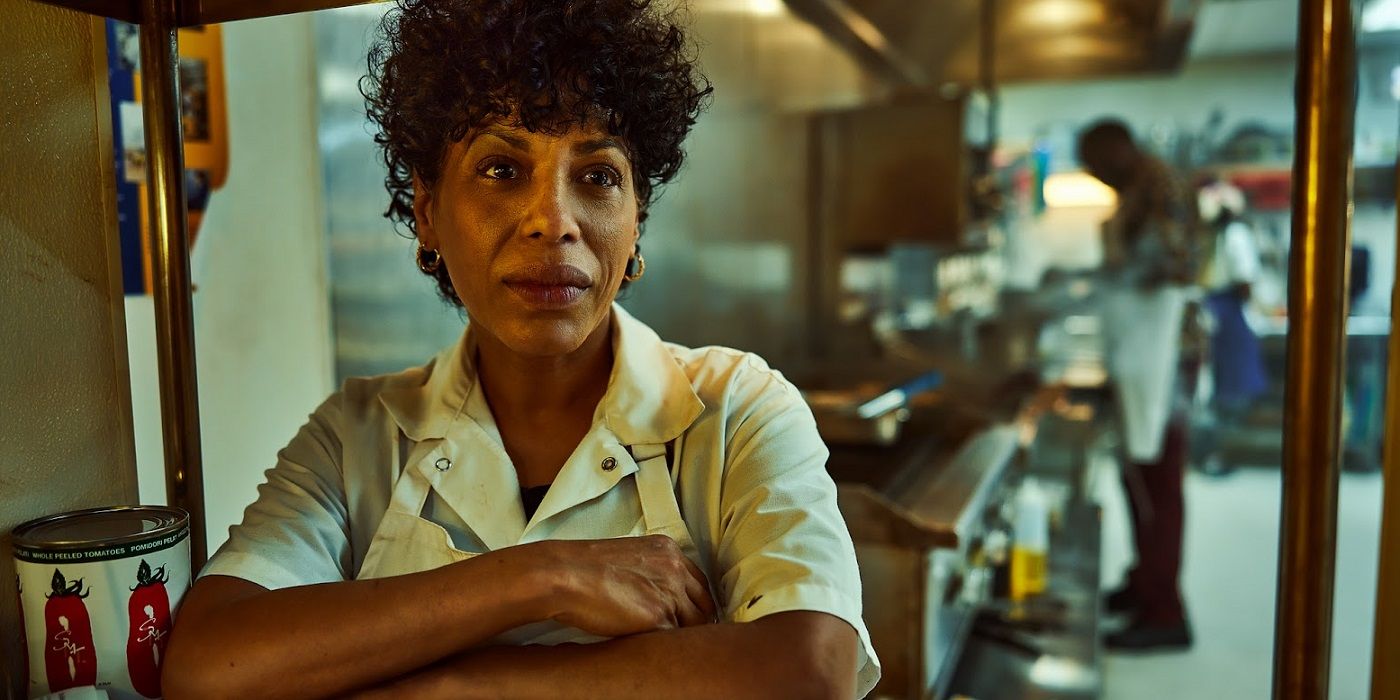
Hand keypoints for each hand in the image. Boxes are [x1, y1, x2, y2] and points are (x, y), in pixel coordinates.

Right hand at [542, 535, 716, 637]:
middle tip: (685, 636)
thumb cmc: (583, 568)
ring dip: (681, 636)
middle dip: (697, 622)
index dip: (695, 603)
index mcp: (668, 551)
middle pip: (705, 604)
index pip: (699, 583)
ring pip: (694, 625)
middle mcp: (674, 569)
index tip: (691, 615)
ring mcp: (670, 593)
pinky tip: (652, 650)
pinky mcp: (659, 618)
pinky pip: (673, 640)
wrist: (565, 574)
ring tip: (668, 647)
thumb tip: (657, 596)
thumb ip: (650, 572)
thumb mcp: (628, 557)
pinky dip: (663, 647)